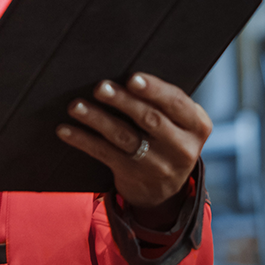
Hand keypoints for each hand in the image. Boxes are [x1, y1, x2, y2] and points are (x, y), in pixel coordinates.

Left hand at [57, 73, 211, 228]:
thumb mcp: (180, 124)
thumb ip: (164, 103)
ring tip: (76, 106)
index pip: (176, 103)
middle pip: (150, 119)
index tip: (132, 78)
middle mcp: (182, 148)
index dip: (154, 90)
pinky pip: (105, 154)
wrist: (165, 190)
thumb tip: (123, 74)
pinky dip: (83, 140)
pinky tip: (66, 130)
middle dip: (123, 101)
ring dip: (97, 119)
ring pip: (124, 137)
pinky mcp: (133, 176)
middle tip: (101, 87)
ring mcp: (158, 165)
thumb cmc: (168, 138)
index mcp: (197, 126)